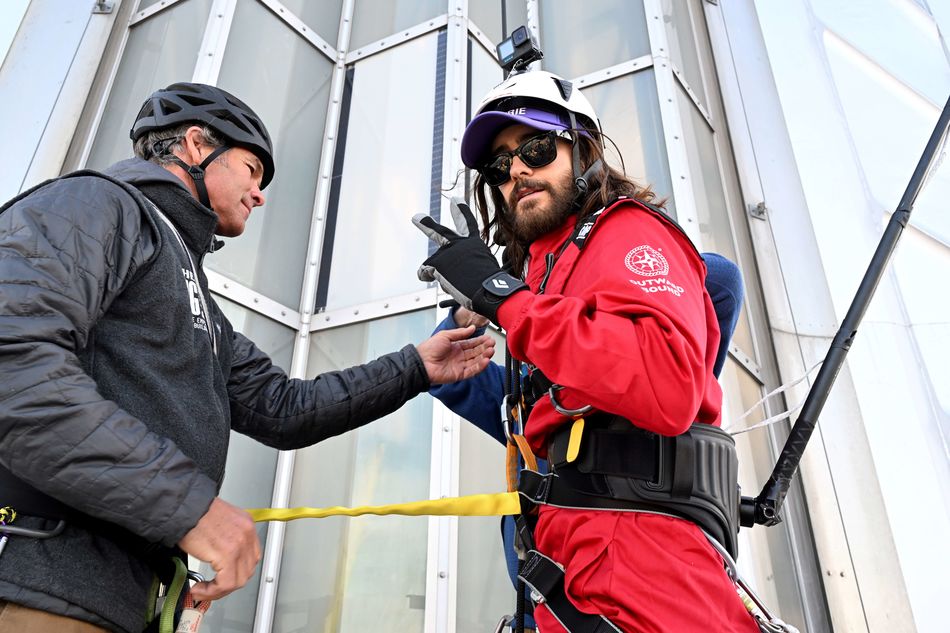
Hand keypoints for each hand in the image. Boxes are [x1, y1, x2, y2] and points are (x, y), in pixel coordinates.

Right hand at [178, 497, 260, 600]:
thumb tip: (220, 561)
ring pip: (238, 580)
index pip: (251, 557)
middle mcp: (246, 533)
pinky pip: (226, 583)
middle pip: (247, 570)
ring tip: (203, 590)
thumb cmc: (193, 512)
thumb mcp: (219, 522)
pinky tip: (200, 589)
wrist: (182, 506)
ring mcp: (239, 543)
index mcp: (246, 525)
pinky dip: (212, 592)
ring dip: (219, 590)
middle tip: (211, 588)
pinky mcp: (227, 553)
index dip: (237, 572)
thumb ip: (226, 539)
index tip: (223, 579)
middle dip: (228, 583)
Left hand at [413, 198, 526, 324]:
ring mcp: (447, 252)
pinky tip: (440, 282)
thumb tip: (454, 273)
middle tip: (416, 218)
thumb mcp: (484, 267)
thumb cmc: (491, 283)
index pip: (468, 223)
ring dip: (432, 270)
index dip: (461, 211)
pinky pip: (424, 272)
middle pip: (439, 232)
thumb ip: (469, 265)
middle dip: (426, 225)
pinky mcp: (437, 262)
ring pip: (432, 263)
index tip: (455, 200)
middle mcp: (459, 244)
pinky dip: (427, 277)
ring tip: (445, 279)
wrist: (488, 289)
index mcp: (474, 243)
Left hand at [417, 325, 494, 383]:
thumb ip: (460, 333)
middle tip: (492, 344)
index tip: (488, 338)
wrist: (421, 362)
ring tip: (491, 351)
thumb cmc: (428, 348)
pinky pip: (472, 370)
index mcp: (455, 346)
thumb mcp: (445, 335)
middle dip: (484, 348)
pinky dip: (480, 366)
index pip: (471, 343)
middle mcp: (458, 356)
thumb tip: (471, 328)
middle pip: (475, 352)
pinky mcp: (459, 374)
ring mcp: (459, 366)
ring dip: (484, 356)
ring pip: (476, 361)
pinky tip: (486, 360)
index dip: (480, 341)